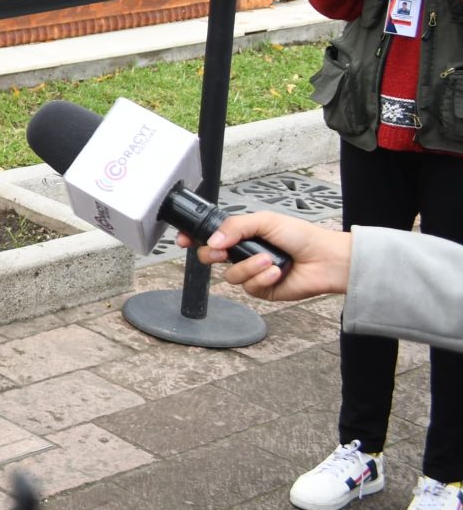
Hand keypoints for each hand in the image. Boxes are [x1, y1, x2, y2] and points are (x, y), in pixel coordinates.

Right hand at [178, 212, 348, 301]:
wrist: (326, 260)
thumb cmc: (302, 236)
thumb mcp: (265, 220)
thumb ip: (235, 226)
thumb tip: (213, 239)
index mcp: (241, 234)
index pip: (209, 236)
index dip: (193, 238)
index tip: (184, 240)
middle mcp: (243, 254)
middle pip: (210, 258)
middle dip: (212, 255)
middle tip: (222, 252)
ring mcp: (251, 272)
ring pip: (230, 275)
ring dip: (249, 266)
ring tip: (267, 259)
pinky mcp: (261, 289)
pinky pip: (249, 287)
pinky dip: (262, 277)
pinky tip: (276, 271)